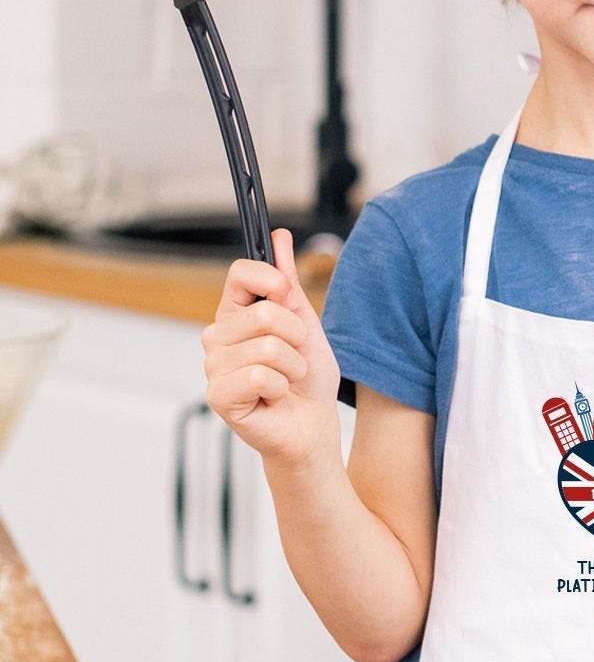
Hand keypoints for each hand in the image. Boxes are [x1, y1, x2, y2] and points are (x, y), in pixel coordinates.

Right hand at [202, 231, 341, 467]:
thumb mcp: (305, 322)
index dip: (274, 282)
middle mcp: (217, 336)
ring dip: (293, 366)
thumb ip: (288, 282)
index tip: (290, 300)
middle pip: (264, 312)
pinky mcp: (218, 395)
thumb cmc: (307, 377)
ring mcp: (214, 366)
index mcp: (235, 313)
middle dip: (297, 336)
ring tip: (285, 380)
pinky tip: (273, 397)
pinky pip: (261, 375)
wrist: (312, 424)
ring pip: (269, 346)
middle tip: (293, 358)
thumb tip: (280, 237)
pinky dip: (281, 386)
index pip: (241, 272)